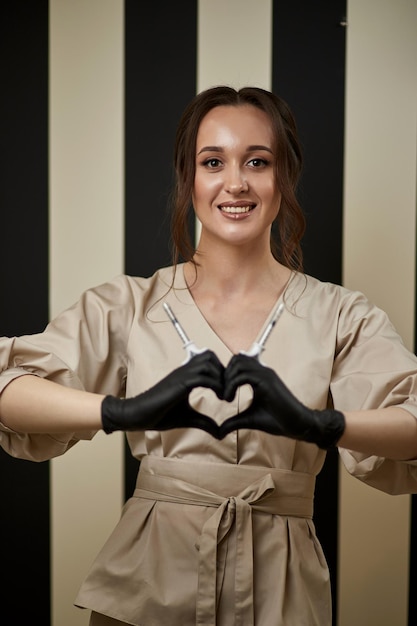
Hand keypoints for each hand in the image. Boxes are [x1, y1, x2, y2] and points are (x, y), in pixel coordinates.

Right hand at [101, 350, 223, 435]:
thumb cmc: (159, 415)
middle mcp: (184, 371)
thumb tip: (221, 433)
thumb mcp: (188, 419)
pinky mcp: (178, 383)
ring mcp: (181, 375)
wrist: (138, 415)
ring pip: (207, 362)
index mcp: (186, 375)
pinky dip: (215, 385)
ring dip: (221, 377)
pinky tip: (219, 398)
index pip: (208, 360)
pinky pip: (202, 376)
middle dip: (223, 370)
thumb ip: (205, 422)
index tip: (227, 390)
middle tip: (228, 390)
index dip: (221, 371)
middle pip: (209, 355)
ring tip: (225, 395)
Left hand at [220, 354, 344, 447]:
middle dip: (224, 374)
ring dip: (227, 379)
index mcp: (258, 376)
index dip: (225, 376)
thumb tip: (218, 432)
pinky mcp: (268, 381)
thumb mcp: (249, 420)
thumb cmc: (277, 420)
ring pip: (239, 363)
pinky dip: (232, 385)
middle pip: (236, 358)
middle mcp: (262, 371)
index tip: (221, 394)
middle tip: (221, 393)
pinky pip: (244, 375)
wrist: (297, 424)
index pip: (237, 363)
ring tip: (226, 397)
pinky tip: (230, 399)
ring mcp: (266, 374)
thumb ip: (233, 422)